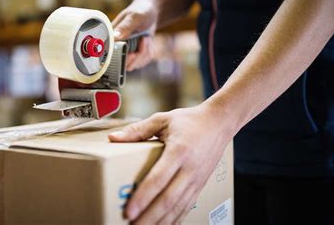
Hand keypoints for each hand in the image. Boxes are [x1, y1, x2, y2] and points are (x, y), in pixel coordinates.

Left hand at [108, 103, 233, 223]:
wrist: (219, 123)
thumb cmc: (189, 120)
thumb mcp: (162, 119)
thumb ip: (137, 130)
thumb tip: (113, 138)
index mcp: (178, 151)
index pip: (158, 179)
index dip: (143, 197)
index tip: (129, 211)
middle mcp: (189, 169)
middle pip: (168, 199)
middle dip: (149, 217)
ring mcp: (197, 180)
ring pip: (178, 207)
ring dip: (161, 221)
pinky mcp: (200, 185)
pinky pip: (187, 207)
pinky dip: (175, 220)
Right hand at [112, 0, 157, 70]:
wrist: (152, 12)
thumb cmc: (142, 10)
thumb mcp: (135, 16)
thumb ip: (125, 27)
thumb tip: (115, 37)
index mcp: (111, 37)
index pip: (110, 57)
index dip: (122, 59)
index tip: (133, 53)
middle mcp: (116, 46)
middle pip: (123, 65)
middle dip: (137, 56)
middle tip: (143, 40)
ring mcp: (125, 52)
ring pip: (134, 65)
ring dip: (144, 53)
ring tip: (145, 38)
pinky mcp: (134, 55)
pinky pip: (141, 62)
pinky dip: (148, 53)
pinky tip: (147, 41)